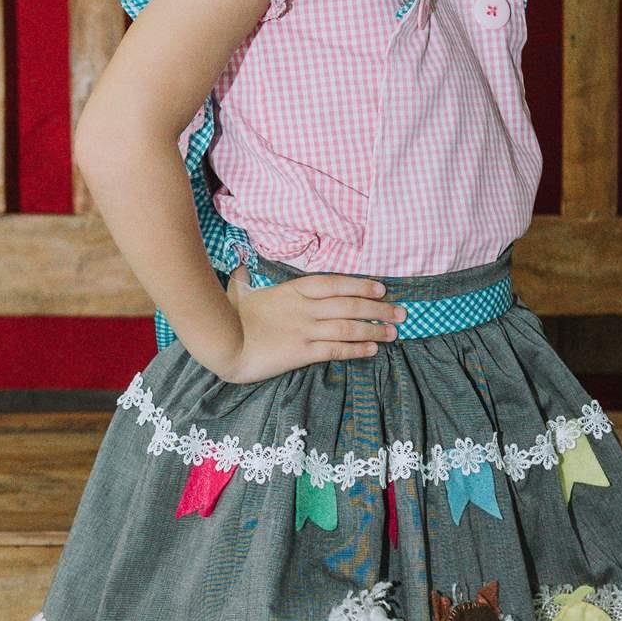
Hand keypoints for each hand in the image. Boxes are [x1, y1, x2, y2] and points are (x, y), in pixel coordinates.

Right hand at [216, 264, 406, 382]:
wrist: (221, 342)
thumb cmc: (226, 316)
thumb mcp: (238, 291)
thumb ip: (244, 279)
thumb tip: (240, 268)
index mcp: (293, 290)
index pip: (336, 283)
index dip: (361, 284)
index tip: (381, 287)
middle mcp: (305, 308)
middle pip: (350, 304)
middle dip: (378, 308)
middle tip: (401, 312)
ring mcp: (305, 329)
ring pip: (348, 327)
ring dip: (374, 329)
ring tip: (393, 333)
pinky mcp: (302, 352)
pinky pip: (336, 349)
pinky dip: (357, 348)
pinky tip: (373, 349)